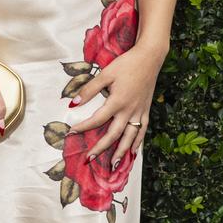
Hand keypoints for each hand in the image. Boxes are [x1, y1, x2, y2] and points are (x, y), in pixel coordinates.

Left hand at [67, 44, 164, 167]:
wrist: (150, 58)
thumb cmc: (127, 64)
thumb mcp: (106, 74)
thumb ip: (89, 89)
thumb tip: (73, 103)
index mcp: (118, 101)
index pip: (98, 119)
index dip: (84, 127)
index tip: (72, 132)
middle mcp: (130, 110)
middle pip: (114, 134)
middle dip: (101, 148)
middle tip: (90, 159)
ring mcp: (139, 112)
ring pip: (130, 137)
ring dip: (121, 152)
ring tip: (113, 164)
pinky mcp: (146, 111)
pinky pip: (142, 131)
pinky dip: (138, 143)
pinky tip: (133, 152)